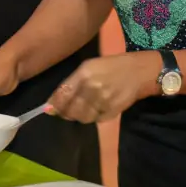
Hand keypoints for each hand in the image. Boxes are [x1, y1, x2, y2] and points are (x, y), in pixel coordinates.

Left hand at [46, 52, 161, 123]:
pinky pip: (96, 120)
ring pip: (83, 117)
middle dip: (65, 113)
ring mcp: (104, 101)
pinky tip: (94, 110)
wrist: (137, 72)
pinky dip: (92, 117)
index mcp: (84, 74)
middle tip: (64, 112)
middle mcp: (93, 88)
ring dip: (78, 116)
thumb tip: (53, 102)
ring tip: (80, 110)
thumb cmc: (109, 66)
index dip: (54, 105)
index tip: (48, 110)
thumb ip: (71, 83)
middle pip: (72, 109)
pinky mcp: (113, 111)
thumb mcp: (88, 67)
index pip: (63, 94)